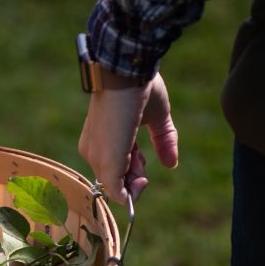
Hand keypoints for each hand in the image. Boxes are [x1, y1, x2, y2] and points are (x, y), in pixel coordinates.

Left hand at [78, 69, 178, 204]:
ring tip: (141, 157)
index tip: (145, 160)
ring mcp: (97, 157)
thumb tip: (172, 164)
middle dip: (135, 178)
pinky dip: (131, 193)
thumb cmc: (139, 87)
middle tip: (144, 160)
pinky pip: (115, 192)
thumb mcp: (156, 118)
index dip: (132, 172)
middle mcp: (93, 151)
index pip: (113, 170)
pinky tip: (141, 179)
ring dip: (136, 182)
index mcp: (101, 140)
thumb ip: (164, 140)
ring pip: (116, 189)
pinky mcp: (107, 160)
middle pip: (115, 182)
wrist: (127, 71)